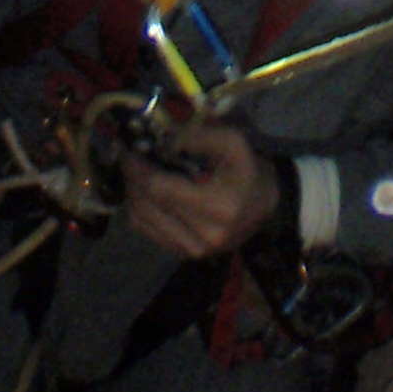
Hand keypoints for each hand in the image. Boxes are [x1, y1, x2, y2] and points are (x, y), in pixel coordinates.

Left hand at [124, 120, 278, 261]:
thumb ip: (202, 136)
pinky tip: (142, 192)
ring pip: (142, 220)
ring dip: (132, 193)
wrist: (266, 207)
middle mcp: (204, 236)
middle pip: (147, 205)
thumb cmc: (249, 172)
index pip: (161, 189)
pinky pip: (148, 231)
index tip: (125, 149)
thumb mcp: (235, 144)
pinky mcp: (185, 255)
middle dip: (131, 178)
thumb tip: (167, 138)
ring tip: (133, 173)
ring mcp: (193, 251)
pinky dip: (138, 209)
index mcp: (218, 207)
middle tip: (126, 156)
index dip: (137, 169)